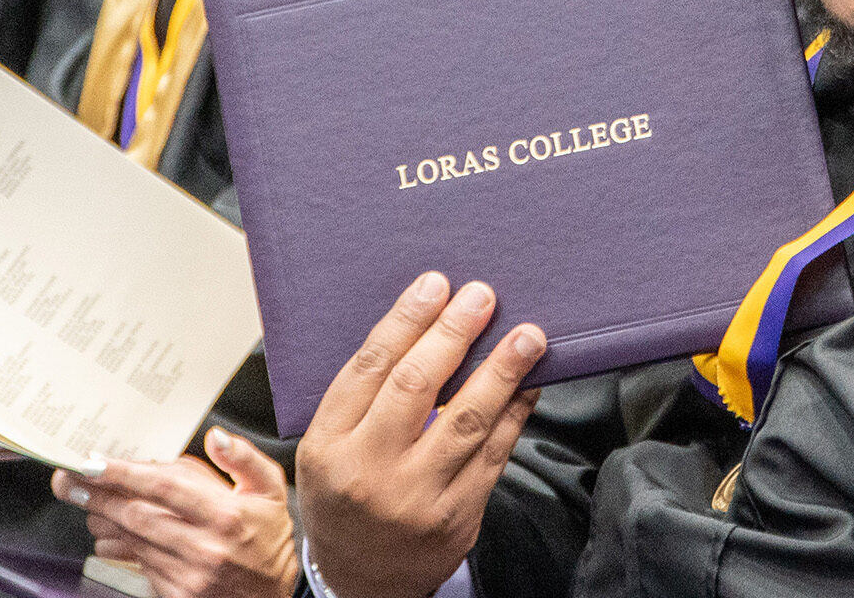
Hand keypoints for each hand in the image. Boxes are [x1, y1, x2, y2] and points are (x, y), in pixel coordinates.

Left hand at [53, 430, 299, 597]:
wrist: (274, 596)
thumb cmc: (268, 539)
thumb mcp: (271, 490)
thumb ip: (244, 459)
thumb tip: (217, 438)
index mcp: (225, 516)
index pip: (164, 488)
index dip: (124, 473)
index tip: (94, 462)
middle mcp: (204, 548)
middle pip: (137, 516)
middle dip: (98, 496)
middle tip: (70, 479)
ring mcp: (188, 575)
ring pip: (131, 541)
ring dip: (102, 520)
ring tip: (84, 501)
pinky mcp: (177, 594)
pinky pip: (137, 565)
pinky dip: (118, 546)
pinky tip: (108, 533)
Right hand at [294, 274, 544, 597]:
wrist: (364, 584)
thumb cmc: (344, 502)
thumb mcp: (324, 450)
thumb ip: (359, 398)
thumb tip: (415, 325)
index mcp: (328, 446)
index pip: (369, 369)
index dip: (405, 321)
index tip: (434, 286)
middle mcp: (370, 471)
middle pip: (416, 387)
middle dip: (454, 334)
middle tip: (482, 297)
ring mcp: (417, 497)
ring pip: (466, 420)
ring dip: (502, 371)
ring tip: (527, 334)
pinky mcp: (459, 516)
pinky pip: (494, 454)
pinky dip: (515, 413)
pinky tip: (528, 384)